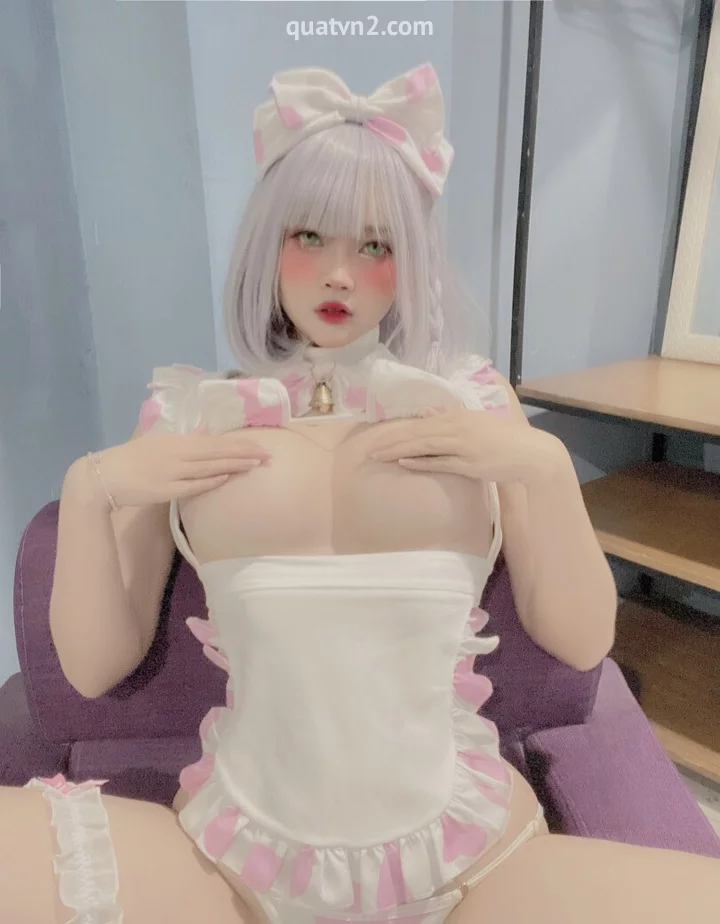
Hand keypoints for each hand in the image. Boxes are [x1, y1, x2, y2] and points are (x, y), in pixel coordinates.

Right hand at [81, 431, 271, 508]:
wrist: (103, 477)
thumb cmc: (131, 459)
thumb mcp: (158, 442)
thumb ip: (184, 438)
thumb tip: (206, 430)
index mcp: (176, 440)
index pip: (214, 441)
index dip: (238, 443)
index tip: (260, 444)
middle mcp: (177, 453)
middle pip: (216, 452)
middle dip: (244, 453)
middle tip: (268, 454)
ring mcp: (172, 472)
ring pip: (209, 467)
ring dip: (233, 466)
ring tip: (255, 465)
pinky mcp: (166, 489)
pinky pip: (193, 485)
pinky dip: (211, 481)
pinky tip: (227, 478)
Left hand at [369, 407, 562, 485]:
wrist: (529, 453)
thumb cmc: (502, 439)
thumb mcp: (474, 423)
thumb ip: (449, 419)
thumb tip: (426, 414)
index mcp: (458, 416)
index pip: (420, 423)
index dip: (397, 429)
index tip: (377, 436)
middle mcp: (457, 427)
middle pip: (417, 433)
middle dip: (391, 440)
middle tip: (369, 449)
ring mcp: (462, 445)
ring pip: (423, 446)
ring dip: (398, 450)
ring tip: (377, 456)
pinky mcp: (468, 463)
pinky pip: (439, 462)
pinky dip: (420, 462)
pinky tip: (403, 463)